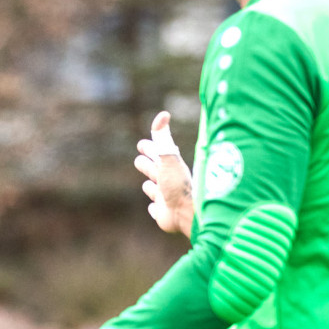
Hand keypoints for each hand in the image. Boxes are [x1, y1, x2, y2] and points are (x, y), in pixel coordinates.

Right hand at [134, 110, 194, 237]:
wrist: (187, 213)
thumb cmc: (178, 184)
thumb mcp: (169, 157)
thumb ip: (163, 138)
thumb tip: (163, 114)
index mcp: (168, 166)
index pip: (155, 153)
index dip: (148, 148)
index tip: (143, 144)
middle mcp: (167, 181)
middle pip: (152, 170)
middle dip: (146, 164)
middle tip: (141, 160)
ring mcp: (165, 198)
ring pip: (153, 190)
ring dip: (150, 188)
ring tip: (149, 185)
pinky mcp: (162, 214)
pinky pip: (155, 210)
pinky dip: (154, 208)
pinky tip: (155, 208)